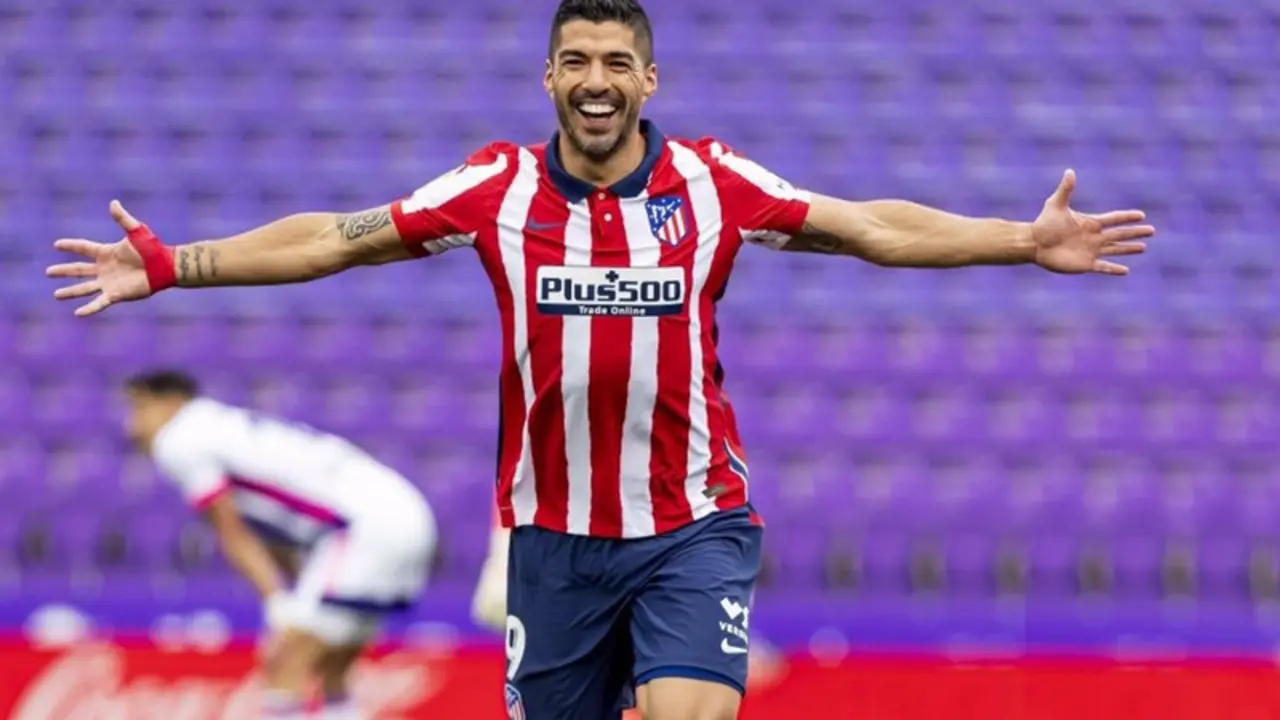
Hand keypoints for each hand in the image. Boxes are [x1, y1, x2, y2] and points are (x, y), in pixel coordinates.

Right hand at [47, 200, 156, 316]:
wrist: (164, 266)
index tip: (57, 245)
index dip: (71, 246)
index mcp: (107, 252)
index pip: (84, 248)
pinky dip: (89, 308)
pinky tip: (78, 313)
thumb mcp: (136, 231)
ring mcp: (109, 283)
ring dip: (70, 291)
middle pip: (79, 270)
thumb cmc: (152, 248)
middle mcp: (105, 268)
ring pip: (84, 288)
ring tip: (56, 295)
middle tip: (48, 272)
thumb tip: (113, 202)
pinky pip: (99, 303)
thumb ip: (122, 219)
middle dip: (64, 271)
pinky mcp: (116, 294)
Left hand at [1032, 170, 1155, 275]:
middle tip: (1151, 231)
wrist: (1033, 244)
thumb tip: (1070, 171)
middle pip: (1119, 234)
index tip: (1141, 215)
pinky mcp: (1085, 264)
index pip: (1113, 218)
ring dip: (1129, 249)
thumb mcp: (1055, 204)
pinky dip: (1114, 269)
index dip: (1127, 217)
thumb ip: (1066, 189)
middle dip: (1135, 233)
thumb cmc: (1044, 223)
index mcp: (1090, 223)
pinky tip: (1126, 270)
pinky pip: (1103, 267)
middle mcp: (1094, 237)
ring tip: (1143, 248)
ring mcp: (1091, 251)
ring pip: (1115, 250)